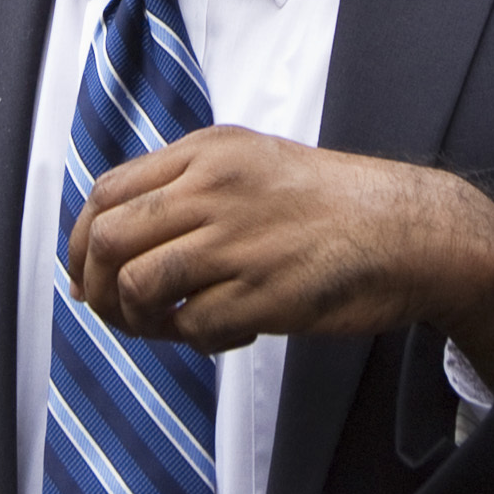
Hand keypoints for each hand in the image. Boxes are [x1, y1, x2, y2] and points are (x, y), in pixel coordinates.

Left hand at [68, 126, 493, 383]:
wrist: (411, 230)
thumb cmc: (332, 206)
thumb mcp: (251, 166)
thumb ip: (184, 193)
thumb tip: (106, 247)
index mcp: (207, 153)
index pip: (106, 192)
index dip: (82, 242)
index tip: (88, 274)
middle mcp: (213, 188)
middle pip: (108, 240)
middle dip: (98, 288)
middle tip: (119, 313)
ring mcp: (236, 239)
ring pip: (138, 286)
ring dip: (140, 320)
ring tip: (171, 326)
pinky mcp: (262, 291)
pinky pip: (193, 327)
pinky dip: (199, 341)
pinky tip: (230, 332)